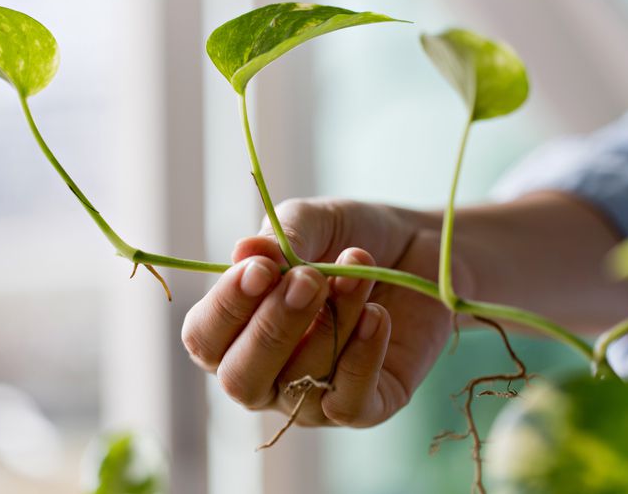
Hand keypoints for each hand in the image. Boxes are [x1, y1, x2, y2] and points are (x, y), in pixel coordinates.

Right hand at [181, 198, 460, 426]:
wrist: (423, 246)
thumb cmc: (351, 236)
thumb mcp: (314, 222)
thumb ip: (279, 237)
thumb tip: (245, 251)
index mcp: (237, 330)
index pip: (205, 339)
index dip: (226, 308)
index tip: (261, 267)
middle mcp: (268, 374)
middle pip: (241, 380)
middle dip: (274, 327)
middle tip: (311, 278)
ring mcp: (314, 397)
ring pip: (303, 381)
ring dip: (334, 320)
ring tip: (360, 271)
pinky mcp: (367, 406)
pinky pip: (349, 403)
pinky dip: (362, 357)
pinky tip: (378, 314)